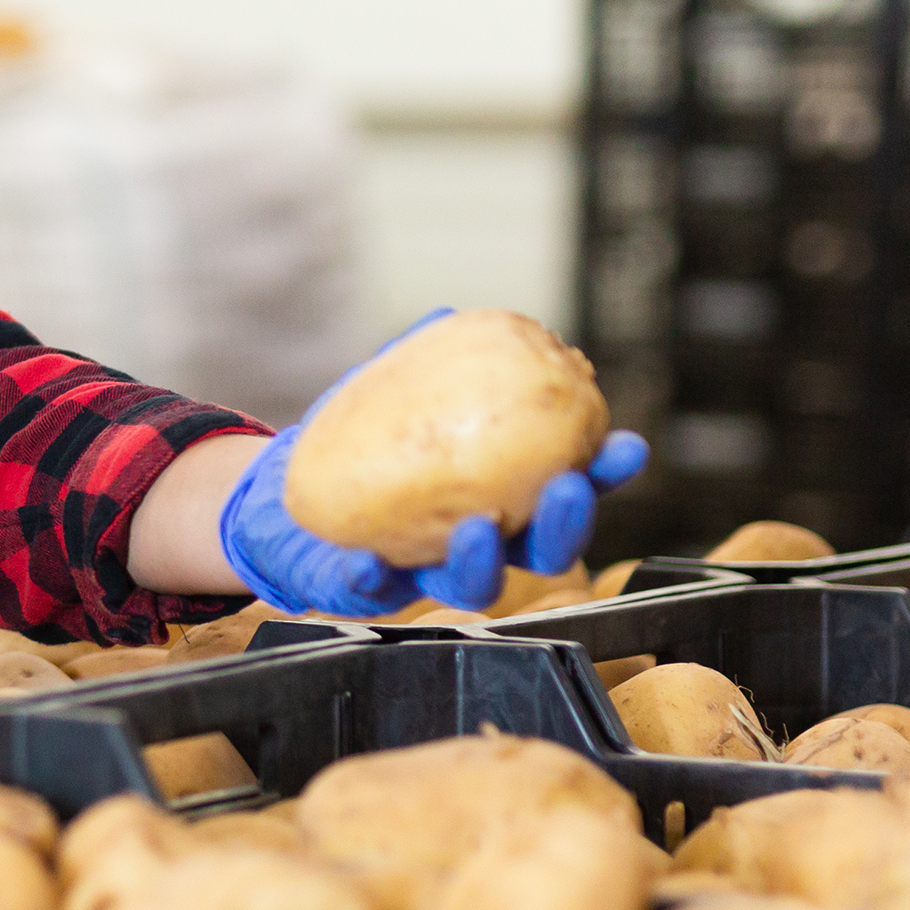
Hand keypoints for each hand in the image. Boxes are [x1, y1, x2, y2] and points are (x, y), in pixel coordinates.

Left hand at [216, 308, 650, 617]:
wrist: (284, 490)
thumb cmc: (358, 443)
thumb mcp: (393, 389)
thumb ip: (426, 358)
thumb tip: (452, 317)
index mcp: (500, 495)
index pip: (565, 488)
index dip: (602, 474)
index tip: (625, 447)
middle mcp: (476, 544)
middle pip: (539, 549)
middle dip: (564, 524)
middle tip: (567, 489)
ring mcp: (424, 574)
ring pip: (471, 585)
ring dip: (483, 560)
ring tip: (479, 528)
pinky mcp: (365, 592)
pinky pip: (373, 591)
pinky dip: (372, 577)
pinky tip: (369, 563)